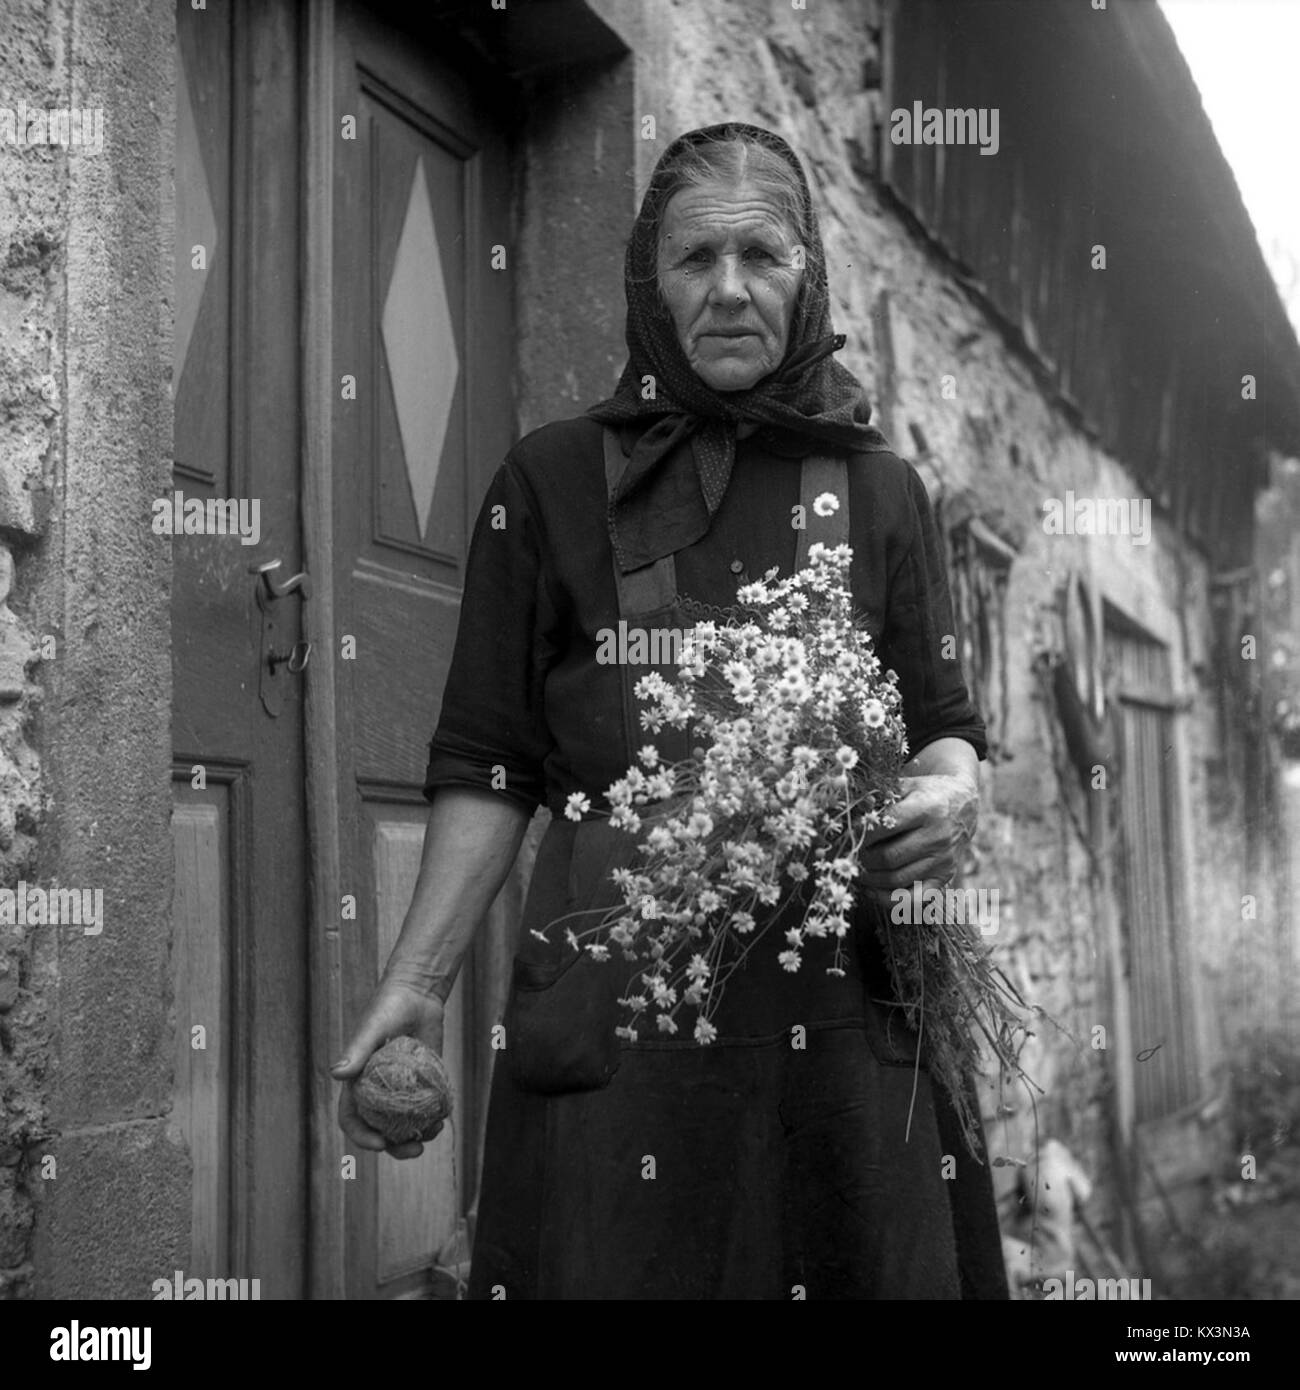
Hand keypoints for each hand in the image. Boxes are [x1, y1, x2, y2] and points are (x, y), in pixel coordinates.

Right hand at [332, 983, 445, 1160]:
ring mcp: (401, 1088)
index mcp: (357, 1082)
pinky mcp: (423, 1080)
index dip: (361, 1136)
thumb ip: (357, 1051)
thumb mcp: (372, 1028)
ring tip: (434, 1132)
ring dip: (417, 1134)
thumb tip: (336, 1075)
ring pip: (404, 1123)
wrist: (417, 992)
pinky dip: (432, 1117)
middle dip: (396, 1146)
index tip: (380, 1144)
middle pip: (380, 1129)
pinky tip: (443, 1118)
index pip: (351, 1118)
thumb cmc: (388, 1006)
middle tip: (416, 1150)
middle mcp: (377, 1090)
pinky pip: (425, 1107)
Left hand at [859, 772, 978, 892]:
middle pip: (889, 857)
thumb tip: (851, 813)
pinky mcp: (945, 877)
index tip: (847, 835)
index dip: (860, 834)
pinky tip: (871, 890)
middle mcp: (938, 837)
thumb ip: (878, 796)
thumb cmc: (927, 793)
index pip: (885, 828)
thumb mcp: (907, 785)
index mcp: (927, 809)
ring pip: (897, 879)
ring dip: (869, 879)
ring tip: (855, 869)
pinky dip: (888, 899)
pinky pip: (914, 899)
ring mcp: (943, 860)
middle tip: (849, 855)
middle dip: (863, 858)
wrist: (964, 805)